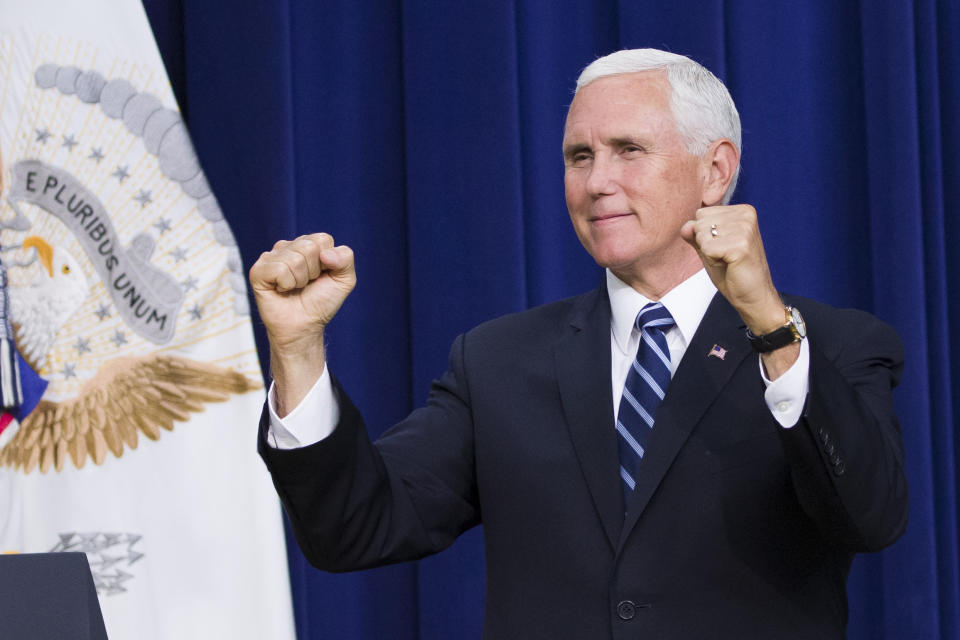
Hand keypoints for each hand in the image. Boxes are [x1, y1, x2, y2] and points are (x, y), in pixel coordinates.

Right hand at [249, 233, 355, 412]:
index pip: (323, 239)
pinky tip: (282, 290)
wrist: (304, 326)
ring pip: (294, 259)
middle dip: (314, 271)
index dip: (328, 262)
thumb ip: (345, 258)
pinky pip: (279, 269)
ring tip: (294, 288)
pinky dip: (286, 285)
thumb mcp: (344, 280)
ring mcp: (271, 257)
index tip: (321, 276)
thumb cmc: (321, 302)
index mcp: (307, 244)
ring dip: (300, 280)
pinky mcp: (258, 270)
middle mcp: (288, 247)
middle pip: (308, 247)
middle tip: (307, 284)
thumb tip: (325, 253)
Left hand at [680, 205, 797, 377]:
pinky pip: (706, 248)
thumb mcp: (711, 254)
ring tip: (729, 266)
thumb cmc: (735, 278)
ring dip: (708, 255)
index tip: (722, 255)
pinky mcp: (741, 244)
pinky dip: (712, 263)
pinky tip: (731, 271)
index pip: (699, 215)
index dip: (702, 239)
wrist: (757, 303)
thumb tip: (684, 225)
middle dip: (703, 246)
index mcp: (742, 212)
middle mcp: (746, 214)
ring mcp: (745, 228)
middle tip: (725, 263)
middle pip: (698, 222)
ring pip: (701, 235)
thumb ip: (696, 235)